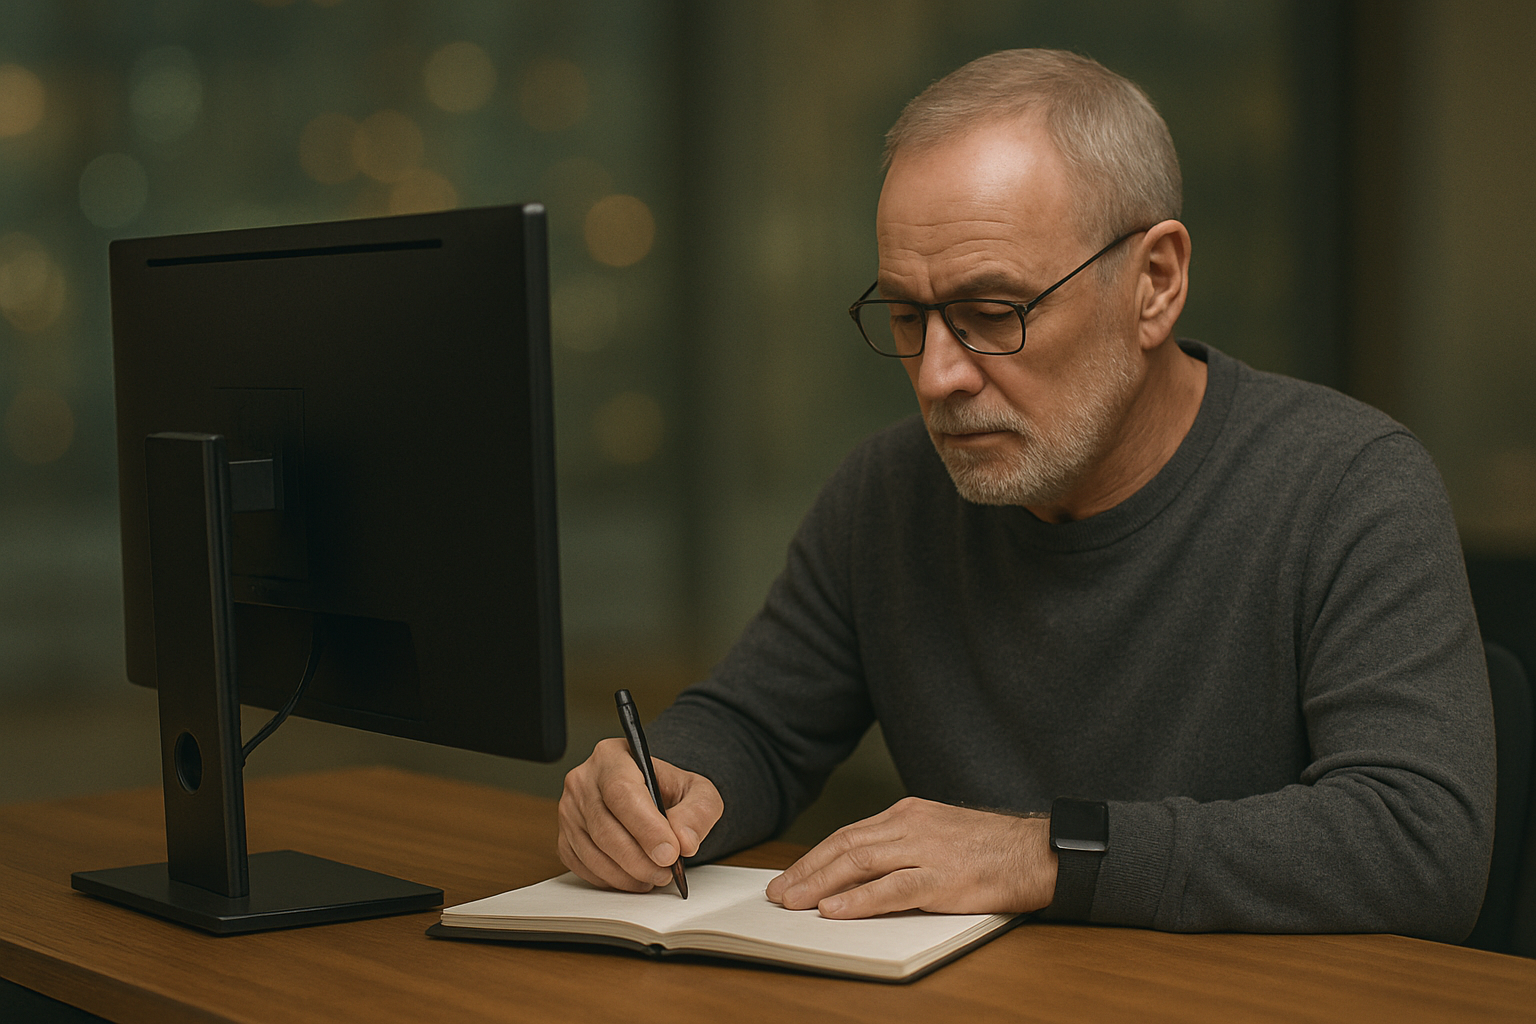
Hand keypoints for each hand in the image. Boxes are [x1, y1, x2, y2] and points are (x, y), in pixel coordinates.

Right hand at [557, 737, 723, 891]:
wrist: (651, 799)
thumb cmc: (668, 790)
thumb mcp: (697, 791)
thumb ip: (699, 810)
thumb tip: (684, 840)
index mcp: (612, 757)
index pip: (622, 792)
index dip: (646, 827)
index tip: (670, 853)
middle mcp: (583, 781)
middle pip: (605, 826)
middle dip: (639, 858)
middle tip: (666, 872)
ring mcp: (569, 811)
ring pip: (593, 852)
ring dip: (627, 874)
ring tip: (656, 876)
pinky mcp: (565, 839)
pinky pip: (583, 868)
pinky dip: (612, 880)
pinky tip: (634, 877)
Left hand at [764, 797, 1056, 917]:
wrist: (1039, 852)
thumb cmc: (992, 848)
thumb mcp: (939, 833)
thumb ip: (903, 844)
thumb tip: (861, 870)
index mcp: (909, 813)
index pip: (849, 833)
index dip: (815, 856)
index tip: (792, 875)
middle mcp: (911, 825)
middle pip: (845, 845)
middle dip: (807, 870)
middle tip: (780, 891)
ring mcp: (927, 851)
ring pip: (860, 862)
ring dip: (820, 883)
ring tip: (795, 901)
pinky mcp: (944, 879)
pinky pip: (892, 889)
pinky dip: (859, 900)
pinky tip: (835, 909)